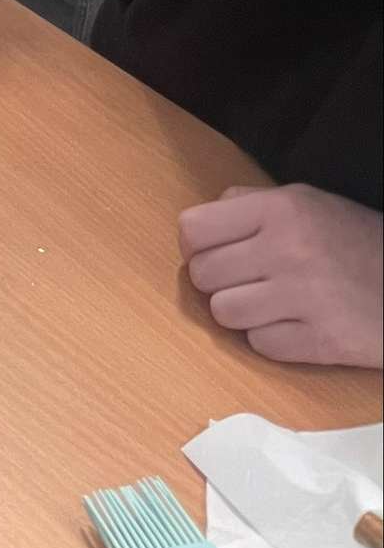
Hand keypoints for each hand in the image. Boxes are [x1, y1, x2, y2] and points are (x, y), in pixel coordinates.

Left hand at [179, 183, 383, 366]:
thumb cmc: (354, 239)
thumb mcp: (305, 202)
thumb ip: (249, 204)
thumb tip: (199, 225)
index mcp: (280, 210)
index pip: (194, 229)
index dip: (195, 245)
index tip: (209, 252)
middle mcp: (287, 250)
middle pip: (203, 275)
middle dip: (216, 280)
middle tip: (244, 279)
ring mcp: (304, 299)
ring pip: (223, 314)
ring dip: (239, 312)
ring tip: (266, 302)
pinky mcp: (321, 342)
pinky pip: (259, 345)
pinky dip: (269, 338)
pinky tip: (292, 324)